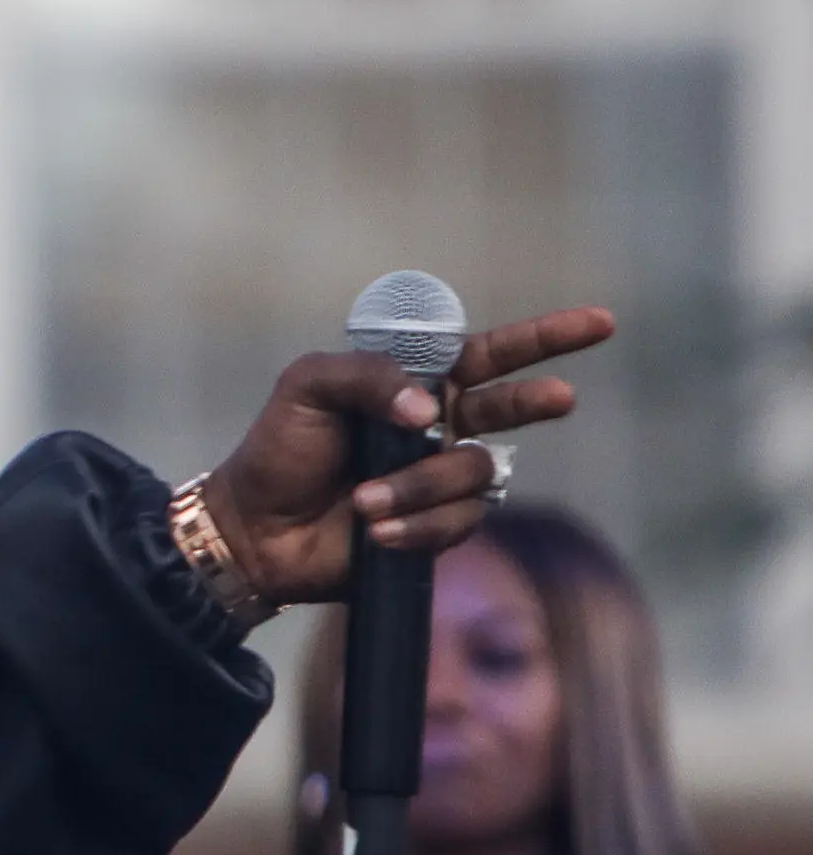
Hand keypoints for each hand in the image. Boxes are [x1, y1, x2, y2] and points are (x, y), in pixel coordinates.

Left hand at [193, 310, 607, 605]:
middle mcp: (439, 428)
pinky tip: (374, 531)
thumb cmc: (278, 450)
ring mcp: (441, 480)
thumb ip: (369, 374)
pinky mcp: (436, 528)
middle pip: (511, 406)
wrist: (252, 528)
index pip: (489, 354)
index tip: (601, 323)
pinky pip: (455, 521)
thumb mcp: (308, 387)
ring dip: (418, 486)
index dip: (545, 338)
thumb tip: (430, 409)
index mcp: (415, 385)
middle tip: (559, 397)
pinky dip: (414, 525)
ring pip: (472, 472)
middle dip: (536, 399)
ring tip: (364, 500)